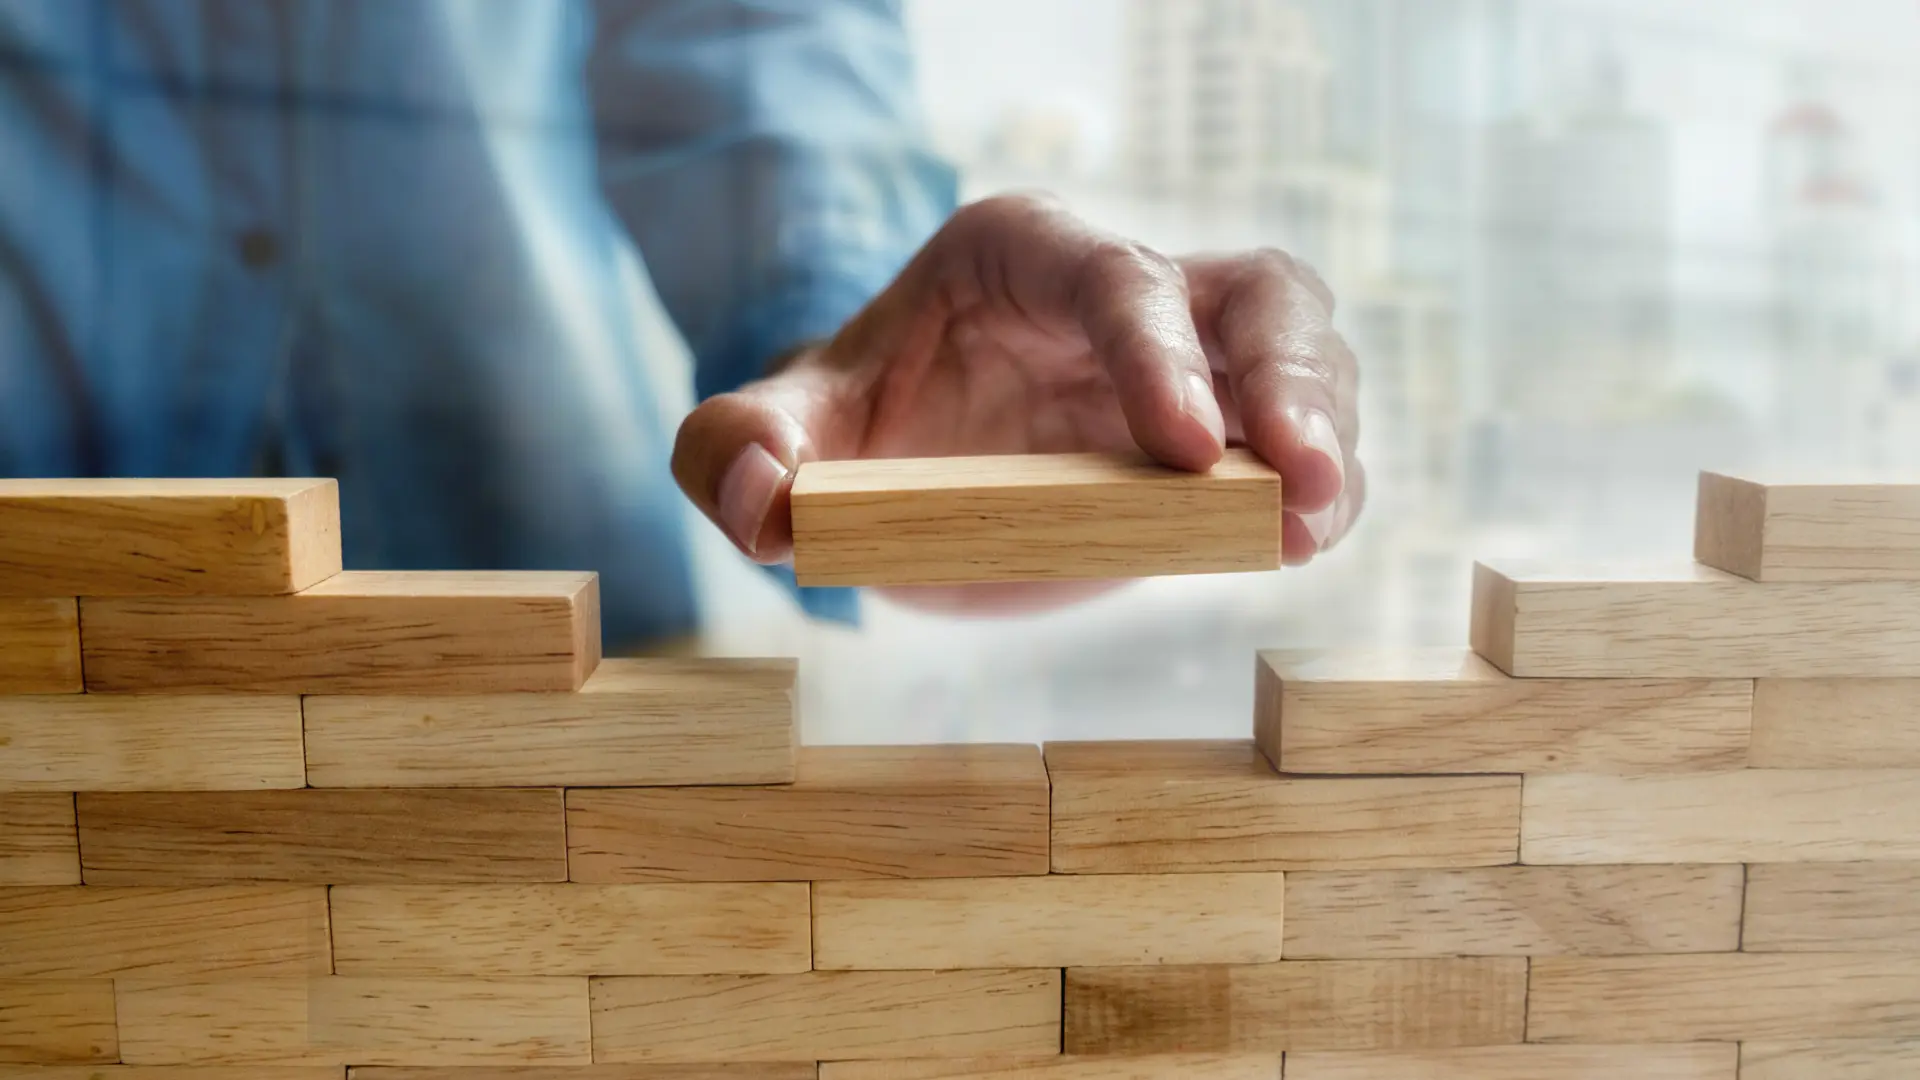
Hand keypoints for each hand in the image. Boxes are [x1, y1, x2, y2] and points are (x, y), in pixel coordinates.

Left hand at [672, 193, 1363, 608]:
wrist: (908, 472)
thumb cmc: (855, 429)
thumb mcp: (783, 433)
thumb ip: (735, 448)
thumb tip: (760, 498)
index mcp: (1023, 254)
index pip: (1112, 275)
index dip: (1155, 350)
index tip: (1181, 448)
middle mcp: (1125, 288)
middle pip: (1249, 293)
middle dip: (1285, 380)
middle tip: (1297, 479)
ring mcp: (1190, 356)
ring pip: (1302, 350)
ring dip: (1324, 431)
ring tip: (1310, 522)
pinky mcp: (1225, 431)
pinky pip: (1303, 437)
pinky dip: (1322, 485)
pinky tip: (1304, 538)